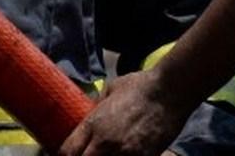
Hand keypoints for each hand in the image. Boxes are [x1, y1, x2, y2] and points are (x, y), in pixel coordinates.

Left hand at [58, 70, 189, 155]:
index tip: (69, 153)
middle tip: (86, 153)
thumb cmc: (138, 86)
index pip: (67, 151)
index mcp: (93, 124)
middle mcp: (106, 143)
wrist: (169, 91)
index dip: (65, 154)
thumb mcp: (109, 91)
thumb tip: (90, 113)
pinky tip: (125, 153)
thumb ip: (96, 107)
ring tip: (105, 153)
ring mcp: (126, 153)